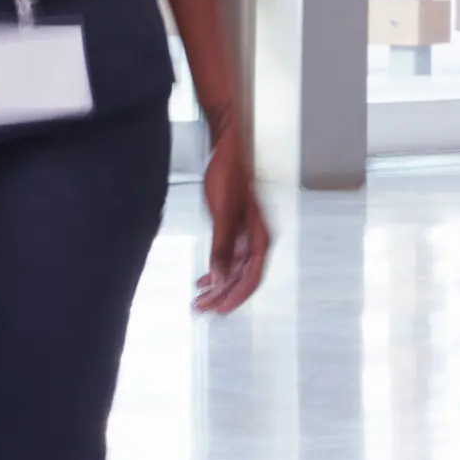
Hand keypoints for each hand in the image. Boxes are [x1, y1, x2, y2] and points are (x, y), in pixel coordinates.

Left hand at [192, 115, 270, 314]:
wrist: (226, 149)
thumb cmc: (229, 175)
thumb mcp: (222, 214)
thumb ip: (222, 248)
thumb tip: (220, 279)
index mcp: (259, 236)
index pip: (252, 276)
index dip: (236, 296)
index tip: (219, 310)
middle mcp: (255, 238)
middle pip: (243, 277)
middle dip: (223, 295)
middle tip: (201, 308)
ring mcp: (245, 234)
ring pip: (234, 270)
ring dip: (218, 286)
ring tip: (199, 299)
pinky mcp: (234, 228)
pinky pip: (228, 258)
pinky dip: (217, 271)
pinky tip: (204, 279)